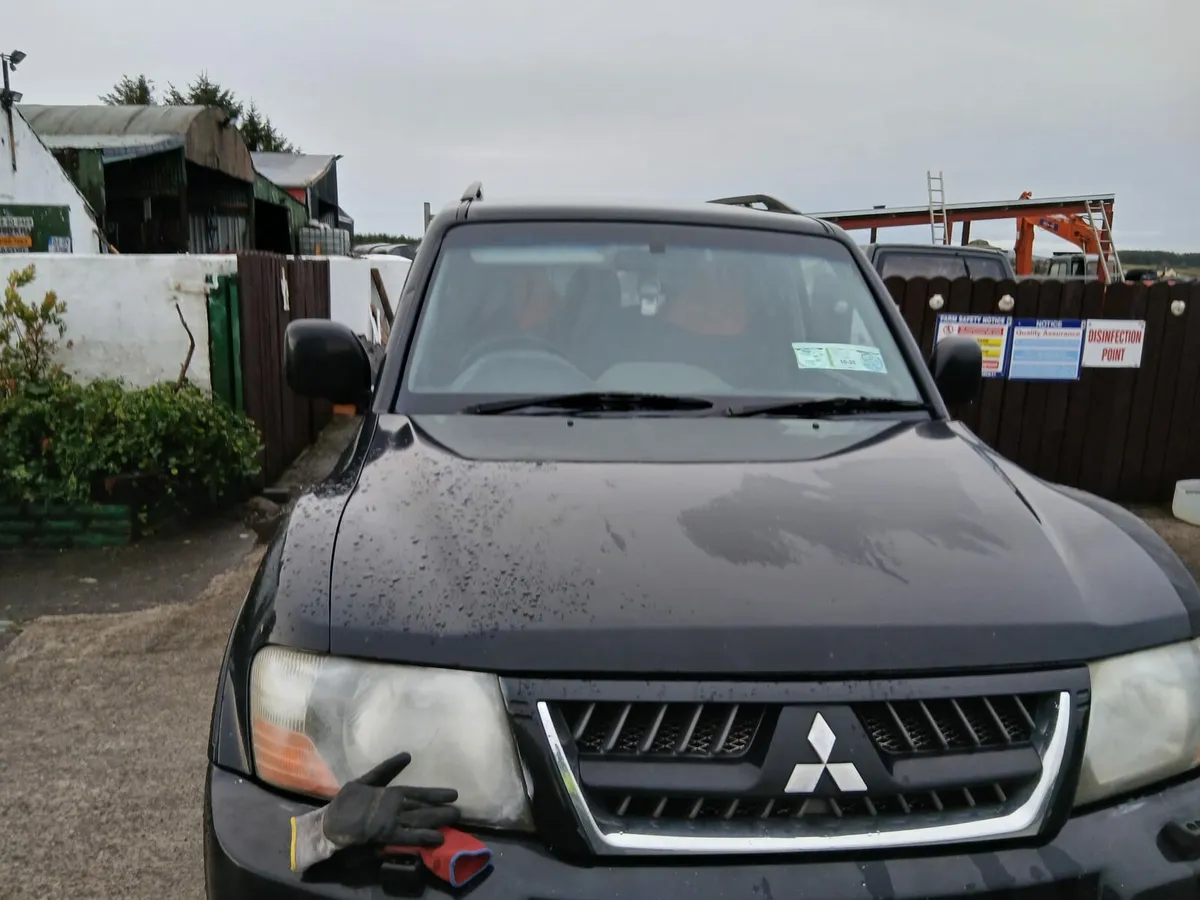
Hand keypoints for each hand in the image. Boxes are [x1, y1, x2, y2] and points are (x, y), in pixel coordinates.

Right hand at [322, 752, 460, 848]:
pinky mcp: (387, 836)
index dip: (436, 794)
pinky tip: (438, 838)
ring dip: (437, 820)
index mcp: (392, 792)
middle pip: (423, 807)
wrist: (332, 821)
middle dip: (442, 809)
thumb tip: (406, 754)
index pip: (419, 793)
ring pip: (420, 820)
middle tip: (459, 810)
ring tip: (454, 820)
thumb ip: (386, 769)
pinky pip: (409, 837)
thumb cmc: (348, 801)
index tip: (453, 794)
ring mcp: (392, 821)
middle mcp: (395, 806)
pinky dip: (424, 837)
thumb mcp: (367, 780)